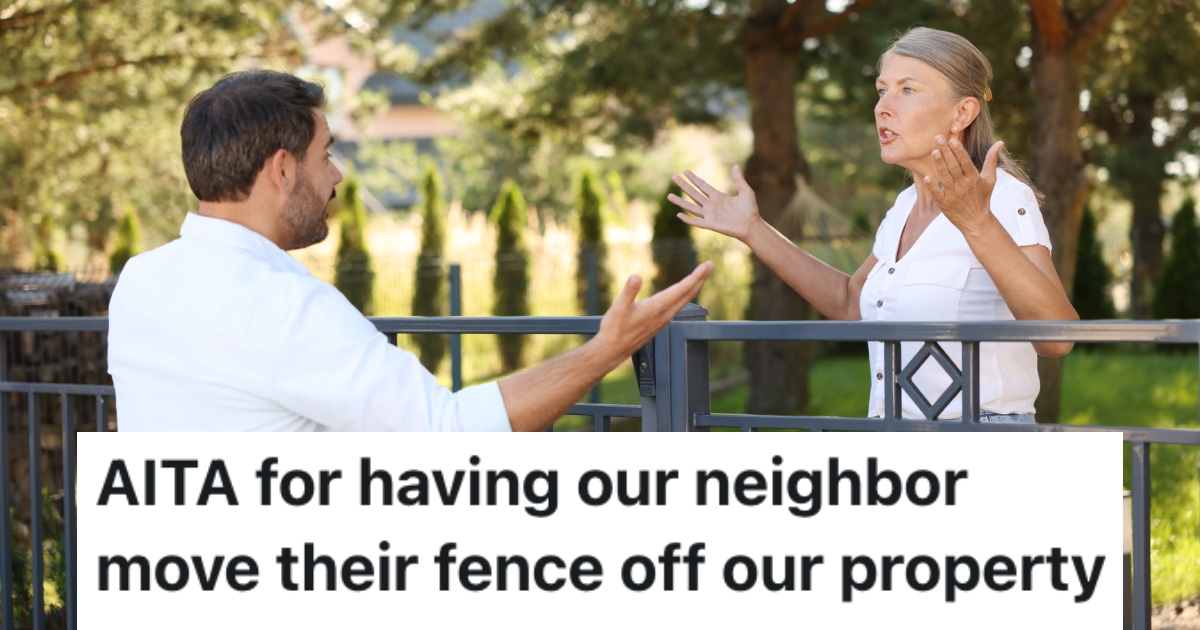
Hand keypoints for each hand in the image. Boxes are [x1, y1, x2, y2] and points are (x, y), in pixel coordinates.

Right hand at [594, 261, 713, 362]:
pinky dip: (684, 295)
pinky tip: (683, 292)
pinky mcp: (659, 323)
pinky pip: (678, 306)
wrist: (612, 349)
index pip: (682, 289)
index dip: (696, 276)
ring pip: (684, 300)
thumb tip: (636, 277)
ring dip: (694, 286)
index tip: (707, 265)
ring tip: (700, 275)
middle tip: (710, 265)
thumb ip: (629, 291)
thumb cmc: (614, 330)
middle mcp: (664, 314)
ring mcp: (663, 319)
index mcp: (657, 308)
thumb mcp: (618, 308)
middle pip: (688, 294)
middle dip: (700, 278)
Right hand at [668, 166, 759, 241]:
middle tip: (673, 177)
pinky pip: (696, 222)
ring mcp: (710, 215)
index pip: (702, 185)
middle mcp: (711, 205)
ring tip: (669, 196)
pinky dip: (687, 219)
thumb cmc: (750, 210)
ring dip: (680, 201)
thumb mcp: (746, 191)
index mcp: (718, 196)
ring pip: (691, 207)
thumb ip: (739, 179)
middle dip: (683, 186)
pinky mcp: (710, 224)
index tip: (685, 171)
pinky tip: (678, 215)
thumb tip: (735, 165)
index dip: (694, 178)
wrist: (751, 225)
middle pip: (693, 193)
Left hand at [926, 136, 1003, 235]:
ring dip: (939, 164)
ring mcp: (953, 195)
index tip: (952, 139)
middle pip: (954, 167)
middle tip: (938, 138)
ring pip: (945, 177)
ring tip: (934, 151)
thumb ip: (991, 161)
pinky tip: (926, 177)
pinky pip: (937, 194)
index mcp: (974, 179)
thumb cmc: (982, 197)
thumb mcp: (990, 179)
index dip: (959, 151)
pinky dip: (932, 186)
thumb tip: (999, 143)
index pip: (965, 162)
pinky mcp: (944, 204)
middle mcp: (963, 186)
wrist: (976, 221)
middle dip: (946, 152)